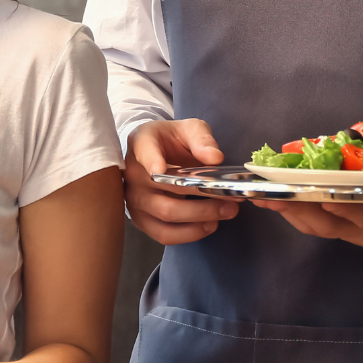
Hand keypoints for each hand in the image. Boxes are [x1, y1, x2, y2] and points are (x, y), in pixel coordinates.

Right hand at [125, 119, 238, 244]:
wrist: (156, 151)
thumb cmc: (172, 139)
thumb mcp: (189, 128)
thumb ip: (202, 139)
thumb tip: (215, 157)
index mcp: (142, 142)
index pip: (144, 151)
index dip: (151, 161)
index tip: (160, 169)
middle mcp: (133, 174)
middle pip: (165, 193)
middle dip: (202, 202)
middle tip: (230, 201)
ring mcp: (134, 199)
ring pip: (166, 217)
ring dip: (199, 220)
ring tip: (225, 213)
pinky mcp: (141, 219)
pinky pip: (163, 234)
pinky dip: (189, 234)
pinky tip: (208, 225)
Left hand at [248, 199, 362, 263]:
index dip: (342, 206)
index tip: (319, 193)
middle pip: (327, 222)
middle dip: (298, 208)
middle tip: (269, 194)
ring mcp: (354, 229)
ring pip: (315, 223)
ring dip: (288, 209)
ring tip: (260, 194)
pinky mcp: (346, 224)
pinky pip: (316, 219)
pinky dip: (294, 208)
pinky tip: (274, 196)